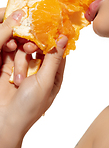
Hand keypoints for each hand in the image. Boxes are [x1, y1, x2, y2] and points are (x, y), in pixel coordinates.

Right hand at [0, 8, 67, 147]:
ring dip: (22, 59)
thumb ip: (53, 59)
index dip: (55, 40)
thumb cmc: (29, 106)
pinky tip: (9, 59)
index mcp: (53, 75)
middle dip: (35, 48)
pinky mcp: (9, 67)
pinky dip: (11, 54)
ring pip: (25, 50)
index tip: (51, 27)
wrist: (3, 120)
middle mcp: (40, 70)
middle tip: (29, 51)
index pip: (58, 52)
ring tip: (19, 78)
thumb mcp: (45, 81)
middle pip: (40, 48)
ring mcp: (24, 68)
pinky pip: (11, 53)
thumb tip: (63, 38)